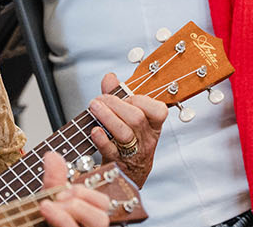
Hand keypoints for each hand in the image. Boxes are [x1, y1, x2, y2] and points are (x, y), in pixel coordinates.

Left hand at [38, 150, 110, 226]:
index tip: (67, 189)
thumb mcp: (48, 199)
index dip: (87, 193)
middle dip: (82, 200)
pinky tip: (46, 207)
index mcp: (86, 217)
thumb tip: (52, 155)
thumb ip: (54, 179)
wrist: (26, 226)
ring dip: (75, 208)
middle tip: (61, 196)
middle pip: (103, 215)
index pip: (103, 204)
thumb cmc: (43, 218)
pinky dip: (60, 217)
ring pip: (99, 222)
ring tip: (52, 204)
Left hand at [87, 72, 166, 187]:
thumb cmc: (130, 141)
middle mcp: (146, 140)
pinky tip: (94, 131)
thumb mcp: (130, 118)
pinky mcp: (118, 163)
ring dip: (107, 117)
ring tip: (94, 107)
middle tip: (100, 100)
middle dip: (116, 104)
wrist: (129, 175)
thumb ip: (119, 95)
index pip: (159, 111)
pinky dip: (102, 139)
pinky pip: (111, 151)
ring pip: (125, 133)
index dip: (141, 100)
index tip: (127, 97)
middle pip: (136, 118)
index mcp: (154, 126)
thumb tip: (110, 77)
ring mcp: (134, 153)